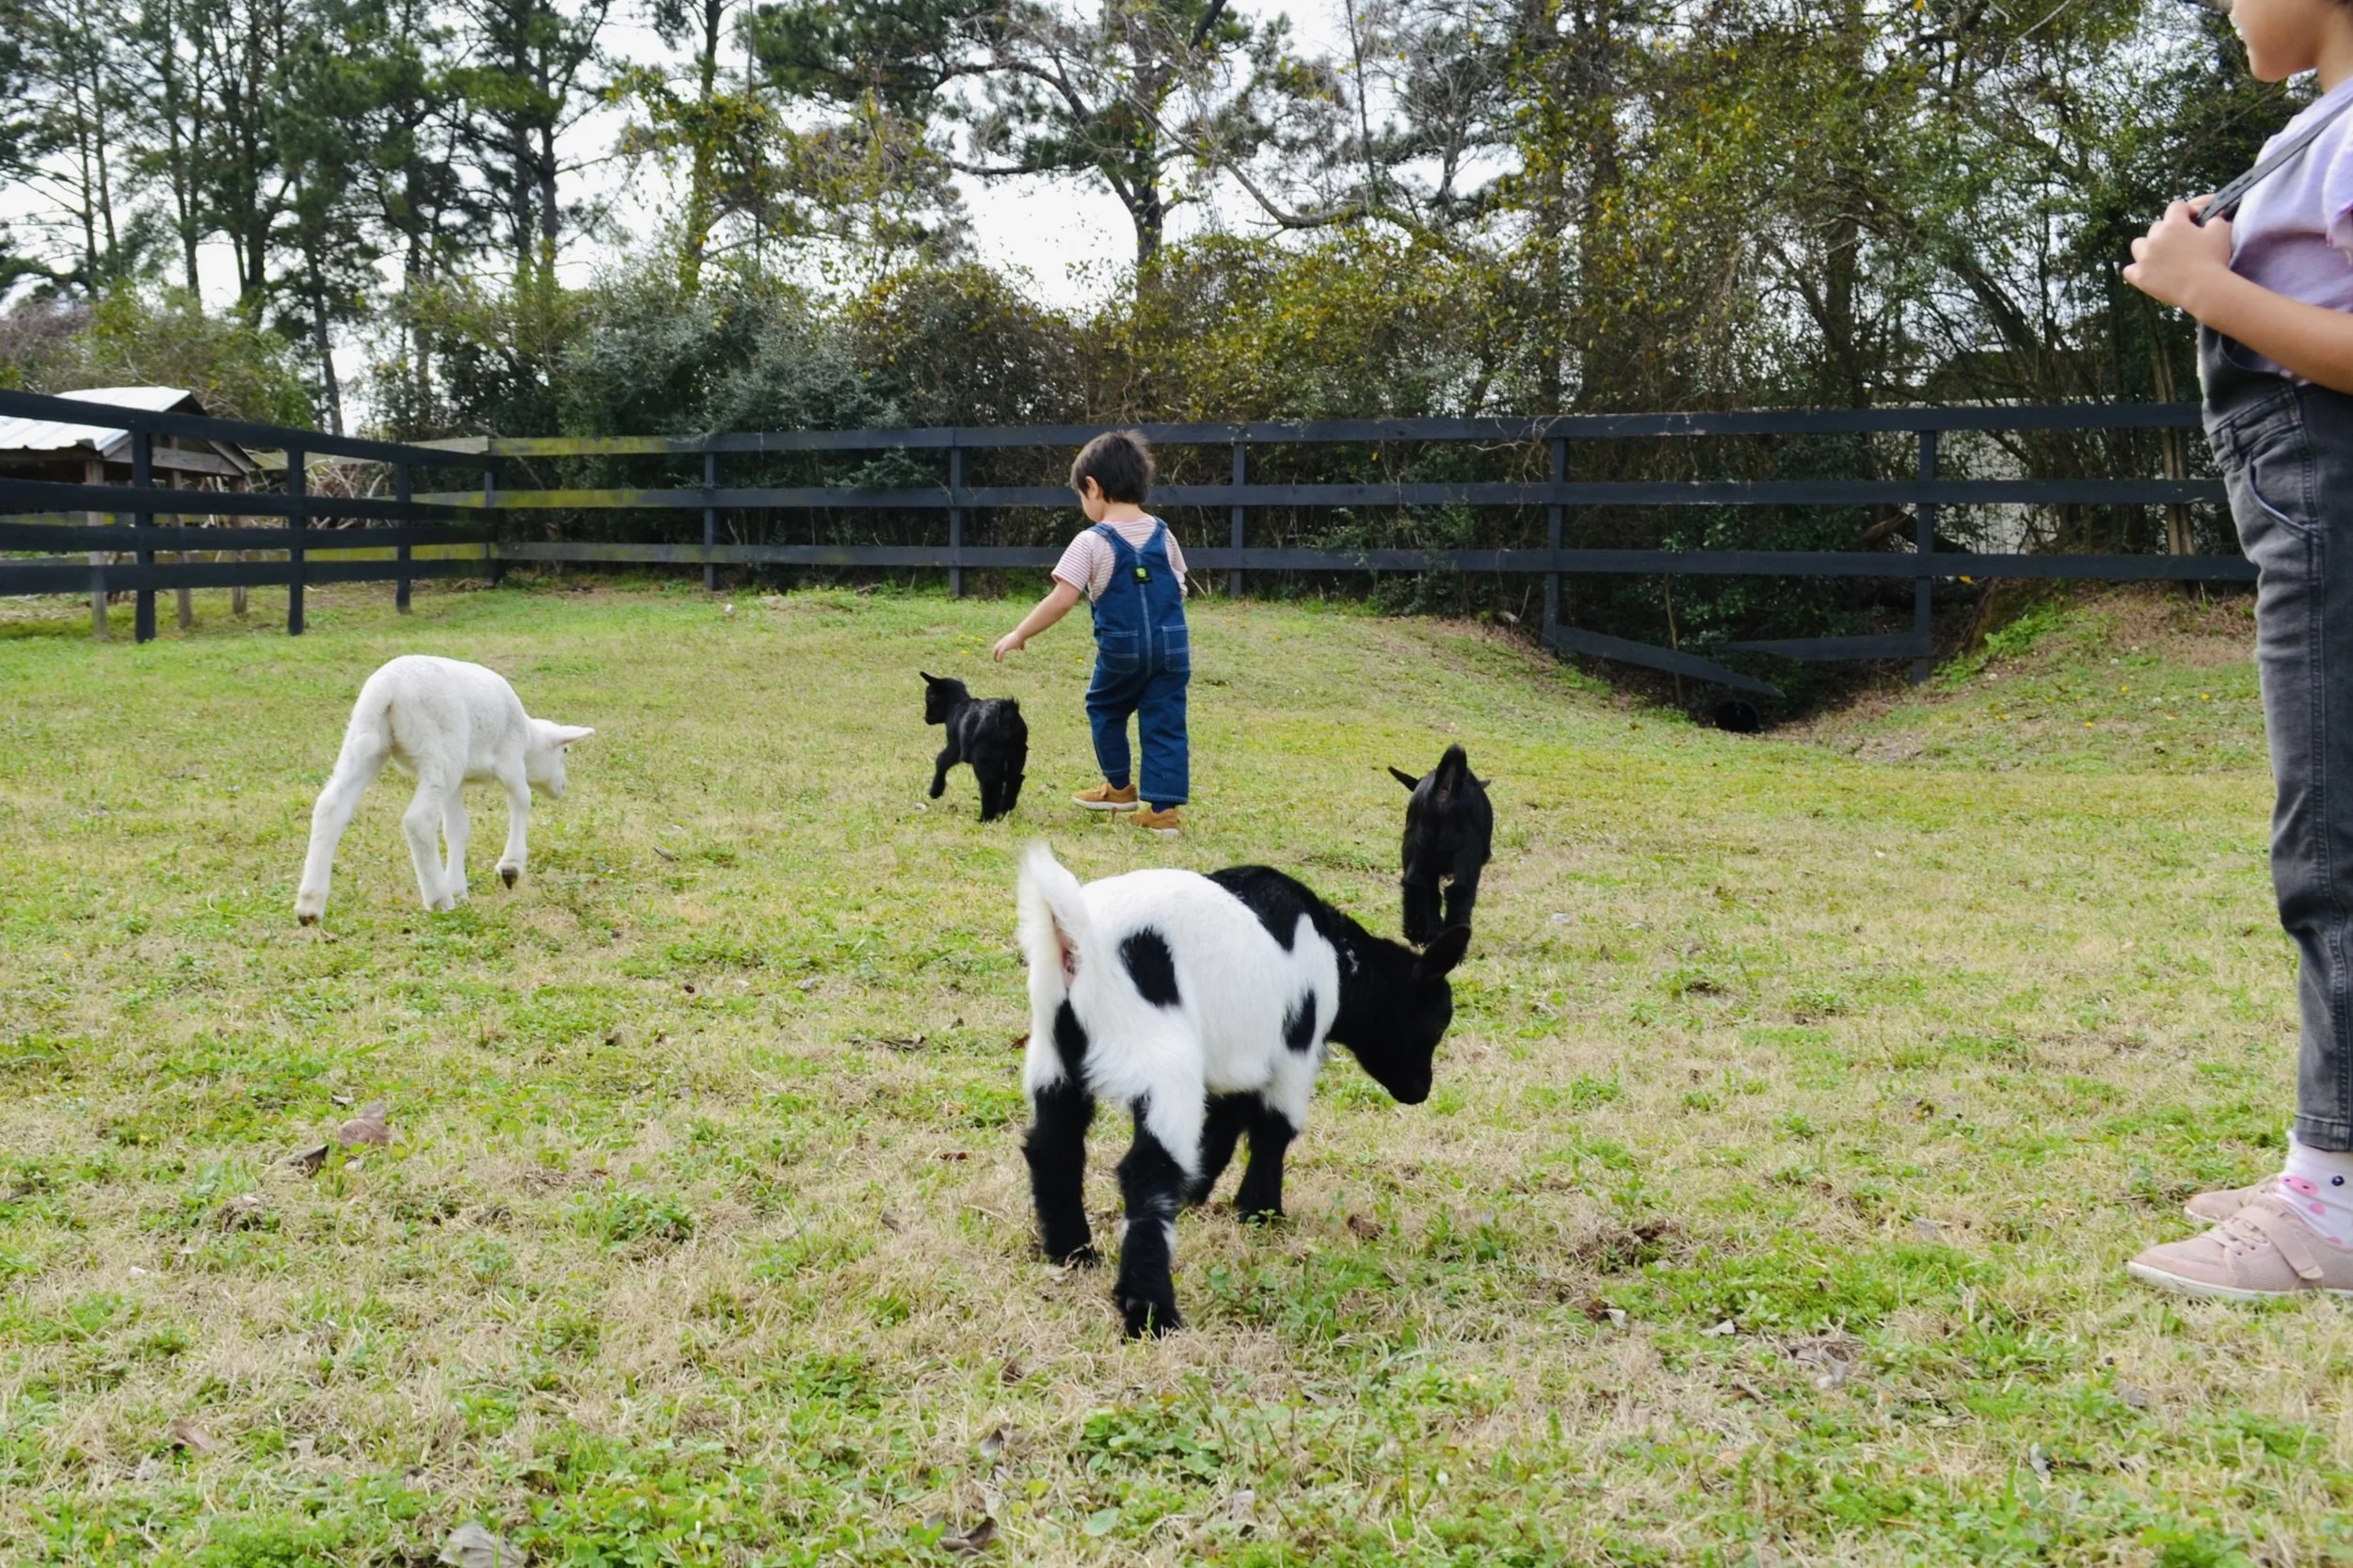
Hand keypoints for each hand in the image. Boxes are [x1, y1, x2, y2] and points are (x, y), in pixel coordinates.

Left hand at [992, 631, 1023, 661]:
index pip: (998, 645)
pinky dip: (999, 657)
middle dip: (994, 653)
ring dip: (995, 656)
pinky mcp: (1005, 647)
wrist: (1020, 634)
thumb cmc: (1021, 638)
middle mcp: (1002, 641)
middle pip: (995, 647)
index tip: (997, 654)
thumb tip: (1022, 649)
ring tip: (997, 661)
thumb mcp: (1021, 642)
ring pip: (996, 650)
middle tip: (995, 659)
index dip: (997, 650)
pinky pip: (1000, 653)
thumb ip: (1021, 646)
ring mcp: (1003, 644)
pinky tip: (1000, 661)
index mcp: (1005, 639)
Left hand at [2125, 197, 2229, 312]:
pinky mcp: (2140, 277)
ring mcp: (2144, 258)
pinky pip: (2129, 270)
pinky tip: (2146, 272)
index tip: (2193, 220)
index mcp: (2174, 224)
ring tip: (2160, 255)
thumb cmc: (2214, 258)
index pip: (2176, 207)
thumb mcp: (2221, 231)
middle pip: (2157, 227)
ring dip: (2148, 246)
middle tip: (2180, 242)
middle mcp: (2155, 238)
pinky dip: (2136, 270)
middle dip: (2167, 231)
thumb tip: (2213, 215)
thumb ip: (2215, 219)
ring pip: (2138, 244)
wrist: (2203, 288)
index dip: (2185, 211)